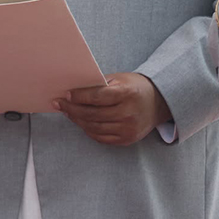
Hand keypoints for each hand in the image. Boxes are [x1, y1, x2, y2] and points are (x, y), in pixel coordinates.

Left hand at [56, 72, 170, 145]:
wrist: (158, 102)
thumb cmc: (136, 88)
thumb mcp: (121, 79)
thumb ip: (100, 85)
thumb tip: (75, 92)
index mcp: (128, 93)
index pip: (97, 97)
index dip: (79, 97)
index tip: (66, 95)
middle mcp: (128, 112)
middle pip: (92, 114)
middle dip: (73, 109)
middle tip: (60, 104)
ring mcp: (128, 128)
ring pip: (94, 127)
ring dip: (78, 120)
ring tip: (69, 113)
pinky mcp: (127, 139)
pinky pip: (101, 137)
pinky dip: (89, 130)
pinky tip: (82, 122)